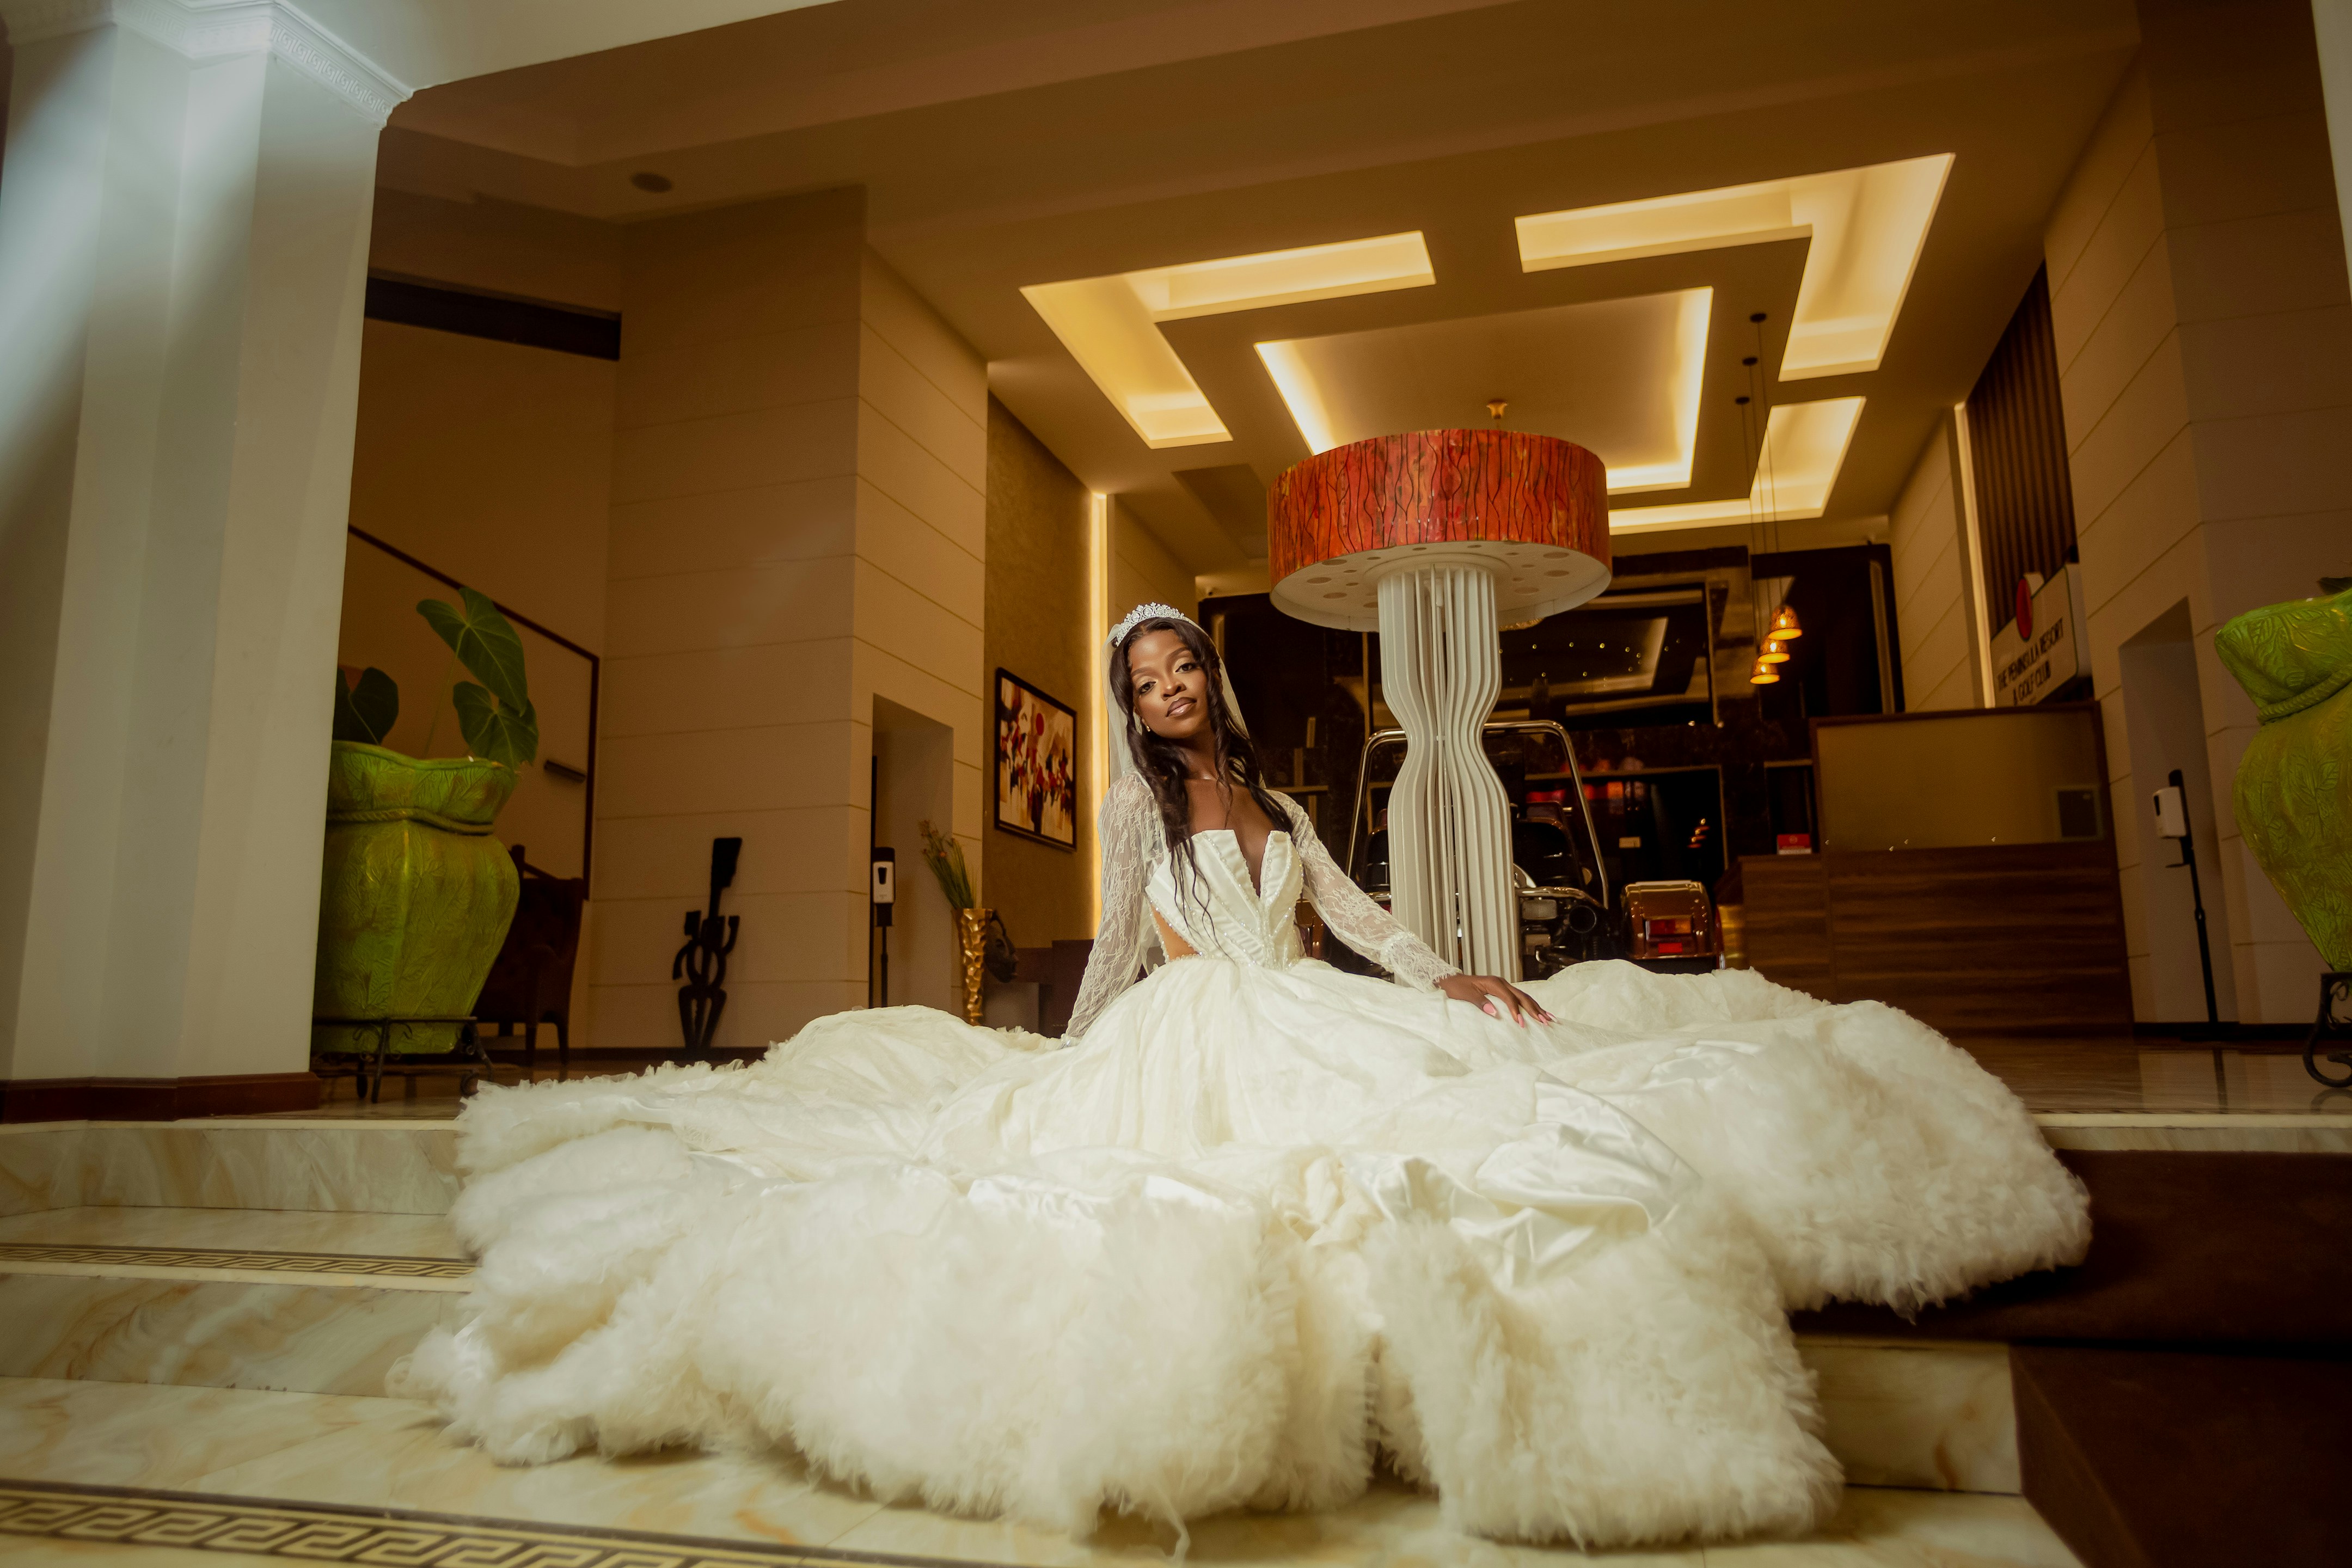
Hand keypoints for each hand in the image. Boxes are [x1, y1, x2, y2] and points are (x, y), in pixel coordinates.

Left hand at [1437, 973, 1552, 1025]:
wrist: (1451, 981)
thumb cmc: (1456, 989)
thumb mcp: (1465, 995)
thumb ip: (1480, 1002)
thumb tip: (1494, 1012)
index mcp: (1493, 983)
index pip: (1510, 998)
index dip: (1516, 1011)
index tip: (1521, 1024)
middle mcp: (1502, 983)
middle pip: (1522, 997)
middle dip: (1534, 1010)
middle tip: (1545, 1022)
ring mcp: (1504, 986)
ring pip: (1524, 997)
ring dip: (1536, 1008)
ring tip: (1549, 1019)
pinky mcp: (1503, 991)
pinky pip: (1520, 998)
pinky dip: (1531, 1005)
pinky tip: (1539, 1012)